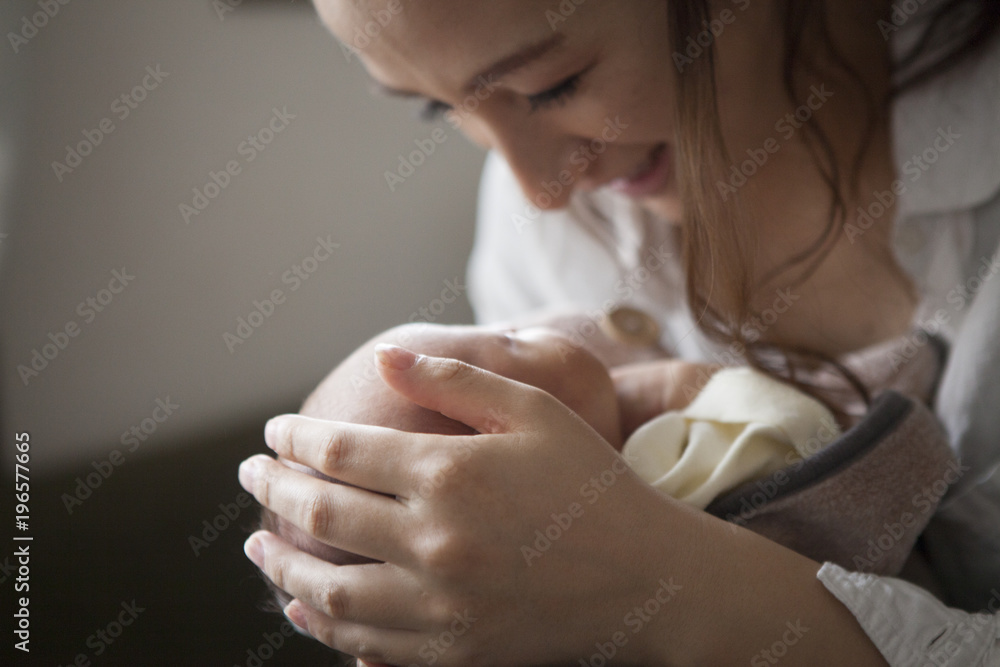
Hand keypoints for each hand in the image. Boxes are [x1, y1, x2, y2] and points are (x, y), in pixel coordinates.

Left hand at [238, 345, 697, 664]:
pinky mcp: (452, 651)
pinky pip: (363, 644)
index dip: (295, 439)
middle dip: (273, 489)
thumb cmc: (592, 485)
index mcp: (450, 473)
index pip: (340, 451)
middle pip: (320, 516)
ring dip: (280, 564)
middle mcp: (433, 541)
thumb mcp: (536, 412)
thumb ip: (456, 379)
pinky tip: (304, 607)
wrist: (648, 580)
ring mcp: (439, 605)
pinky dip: (322, 625)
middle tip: (250, 474)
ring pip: (327, 590)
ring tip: (255, 545)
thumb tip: (385, 355)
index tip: (272, 432)